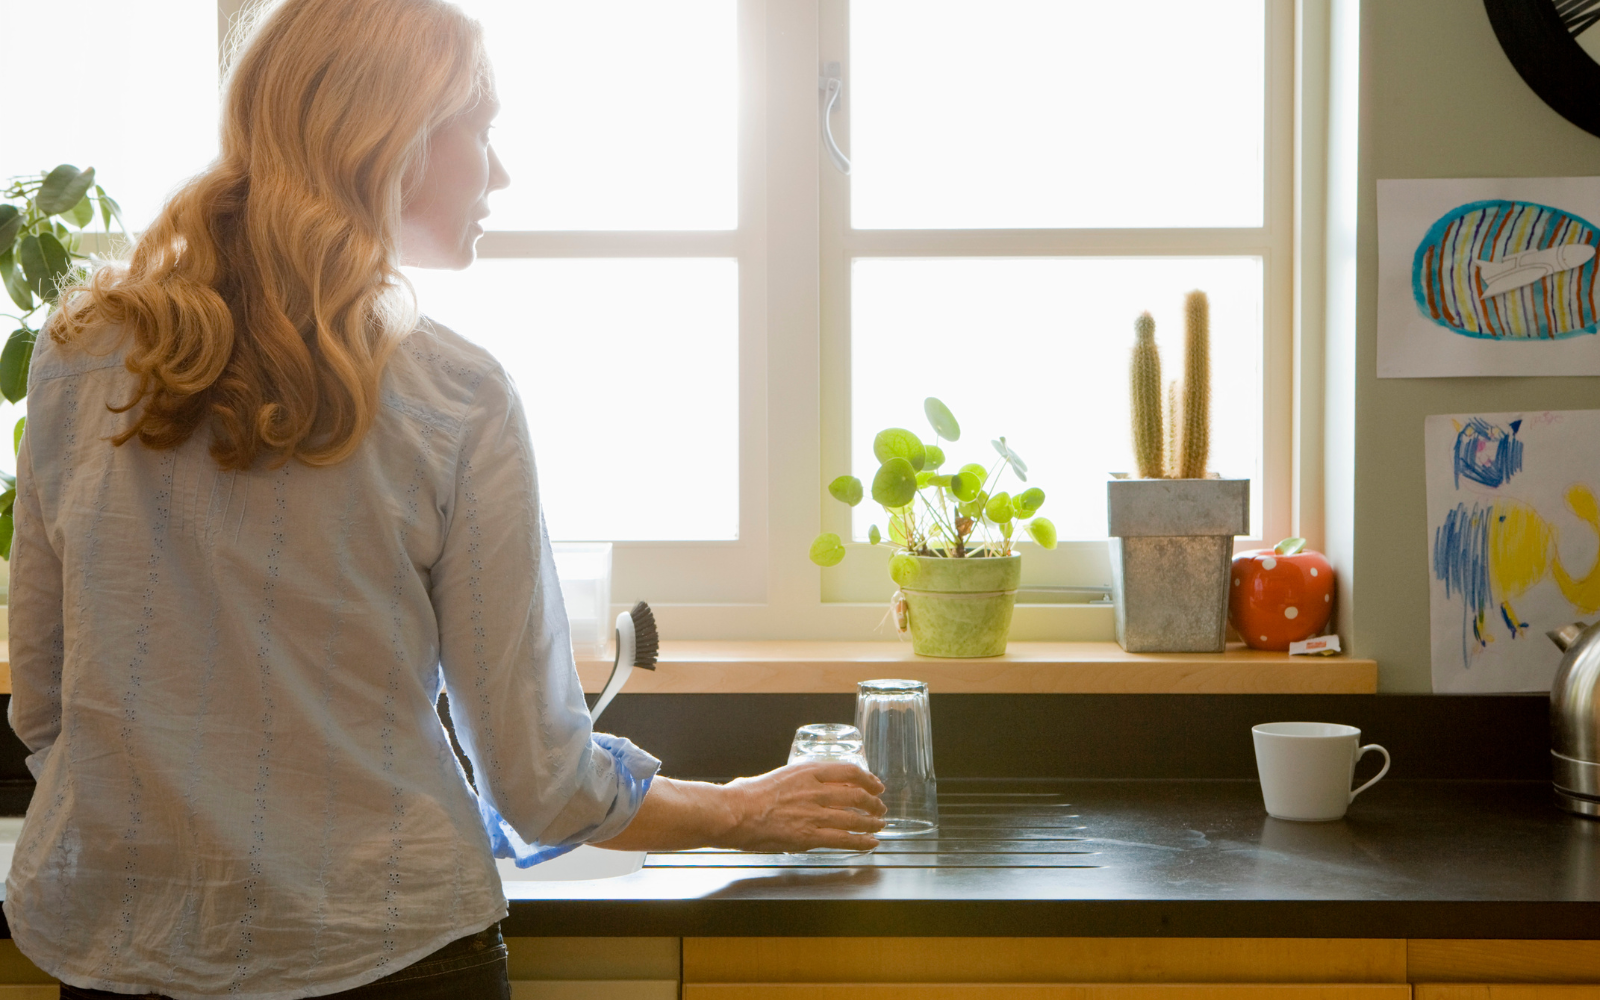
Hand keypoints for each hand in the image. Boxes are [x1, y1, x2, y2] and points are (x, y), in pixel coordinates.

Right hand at [718, 761, 886, 852]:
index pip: (849, 771)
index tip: (875, 784)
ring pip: (854, 818)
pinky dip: (861, 841)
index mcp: (807, 771)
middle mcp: (815, 790)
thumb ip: (797, 781)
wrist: (734, 812)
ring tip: (879, 826)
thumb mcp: (779, 776)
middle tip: (879, 808)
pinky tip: (870, 843)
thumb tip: (802, 786)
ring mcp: (814, 814)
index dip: (868, 779)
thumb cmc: (747, 795)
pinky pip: (843, 839)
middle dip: (873, 803)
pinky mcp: (809, 836)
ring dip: (871, 823)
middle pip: (857, 795)